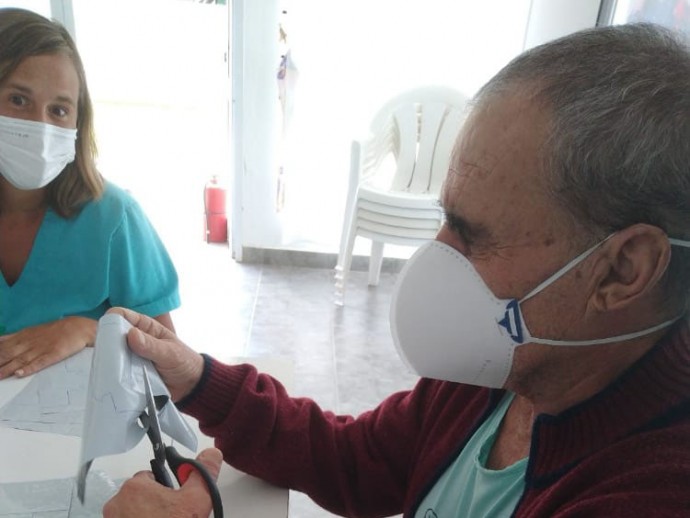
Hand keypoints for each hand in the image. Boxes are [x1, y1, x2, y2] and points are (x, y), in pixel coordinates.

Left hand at [0, 317, 95, 378]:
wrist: (78, 327)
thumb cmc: (54, 331)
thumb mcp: (31, 331)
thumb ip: (13, 338)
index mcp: (22, 337)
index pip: (1, 346)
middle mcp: (28, 343)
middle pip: (6, 354)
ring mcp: (41, 349)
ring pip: (19, 360)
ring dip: (6, 369)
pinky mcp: (53, 354)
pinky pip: (40, 362)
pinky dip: (29, 368)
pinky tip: (20, 374)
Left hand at [103, 448, 222, 517]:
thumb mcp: (197, 500)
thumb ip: (203, 472)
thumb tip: (211, 454)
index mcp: (134, 487)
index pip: (152, 477)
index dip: (168, 489)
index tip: (177, 502)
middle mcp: (116, 505)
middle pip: (141, 496)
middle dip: (156, 505)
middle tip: (173, 517)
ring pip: (134, 513)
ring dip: (147, 517)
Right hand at [106, 307, 204, 401]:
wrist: (189, 385)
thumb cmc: (183, 361)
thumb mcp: (170, 353)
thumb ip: (152, 345)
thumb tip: (131, 334)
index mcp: (145, 327)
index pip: (122, 316)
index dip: (111, 320)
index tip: (105, 333)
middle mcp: (134, 340)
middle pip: (111, 336)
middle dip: (105, 344)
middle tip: (103, 356)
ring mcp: (130, 357)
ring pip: (111, 355)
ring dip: (107, 362)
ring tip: (104, 371)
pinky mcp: (128, 373)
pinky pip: (116, 372)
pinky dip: (112, 375)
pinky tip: (108, 381)